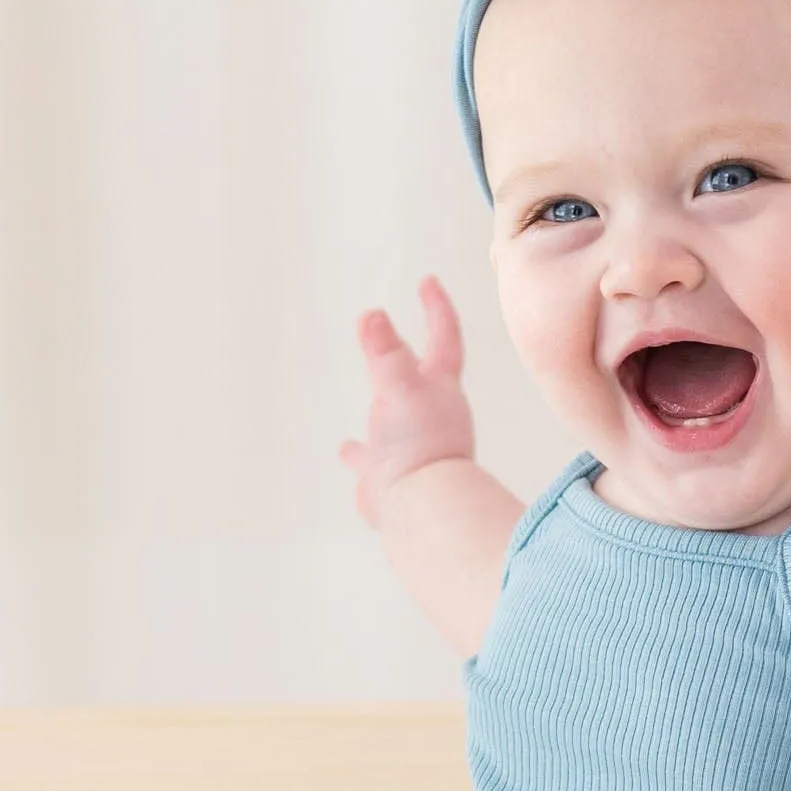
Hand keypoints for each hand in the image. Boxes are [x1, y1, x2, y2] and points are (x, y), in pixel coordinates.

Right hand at [340, 277, 477, 524]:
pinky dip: (360, 454)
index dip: (437, 308)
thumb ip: (385, 352)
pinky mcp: (388, 478)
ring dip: (384, 406)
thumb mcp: (399, 386)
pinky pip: (372, 461)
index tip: (428, 281)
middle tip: (394, 334)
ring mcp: (410, 448)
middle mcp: (431, 416)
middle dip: (408, 355)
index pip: (443, 336)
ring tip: (371, 400)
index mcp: (440, 388)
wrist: (420, 508)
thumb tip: (372, 314)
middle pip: (421, 376)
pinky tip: (347, 451)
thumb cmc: (418, 442)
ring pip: (396, 419)